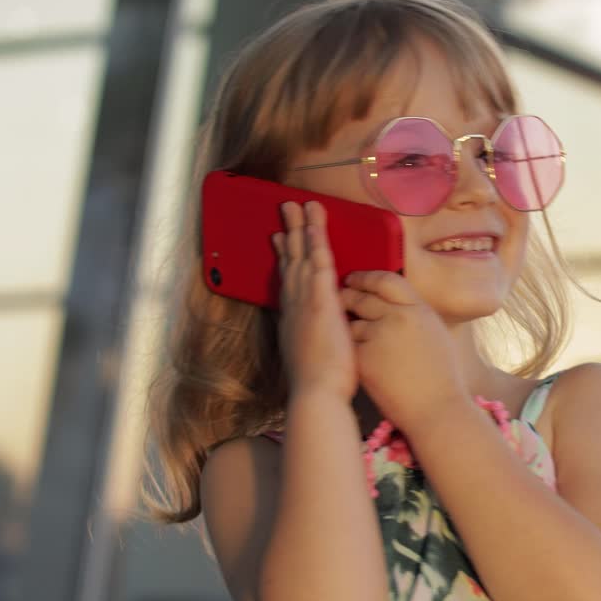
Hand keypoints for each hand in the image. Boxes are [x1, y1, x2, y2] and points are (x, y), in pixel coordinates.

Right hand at [272, 201, 356, 400]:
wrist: (316, 396)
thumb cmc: (319, 387)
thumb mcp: (311, 358)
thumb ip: (312, 342)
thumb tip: (314, 338)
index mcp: (292, 320)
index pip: (288, 281)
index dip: (285, 258)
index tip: (281, 240)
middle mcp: (293, 306)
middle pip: (290, 261)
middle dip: (289, 233)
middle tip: (285, 209)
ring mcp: (304, 302)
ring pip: (302, 256)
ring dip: (301, 228)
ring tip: (298, 204)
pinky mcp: (319, 301)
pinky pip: (318, 264)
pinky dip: (315, 242)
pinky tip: (314, 225)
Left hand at [339, 271, 467, 428]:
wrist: (436, 409)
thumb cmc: (441, 377)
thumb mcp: (434, 333)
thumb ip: (414, 313)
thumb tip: (392, 301)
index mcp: (419, 309)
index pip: (387, 280)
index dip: (367, 277)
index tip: (356, 279)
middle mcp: (398, 316)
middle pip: (363, 296)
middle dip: (348, 295)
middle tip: (340, 297)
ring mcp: (379, 335)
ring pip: (351, 321)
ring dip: (348, 326)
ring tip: (347, 334)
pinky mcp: (364, 356)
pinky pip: (348, 345)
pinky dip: (348, 350)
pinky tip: (352, 358)